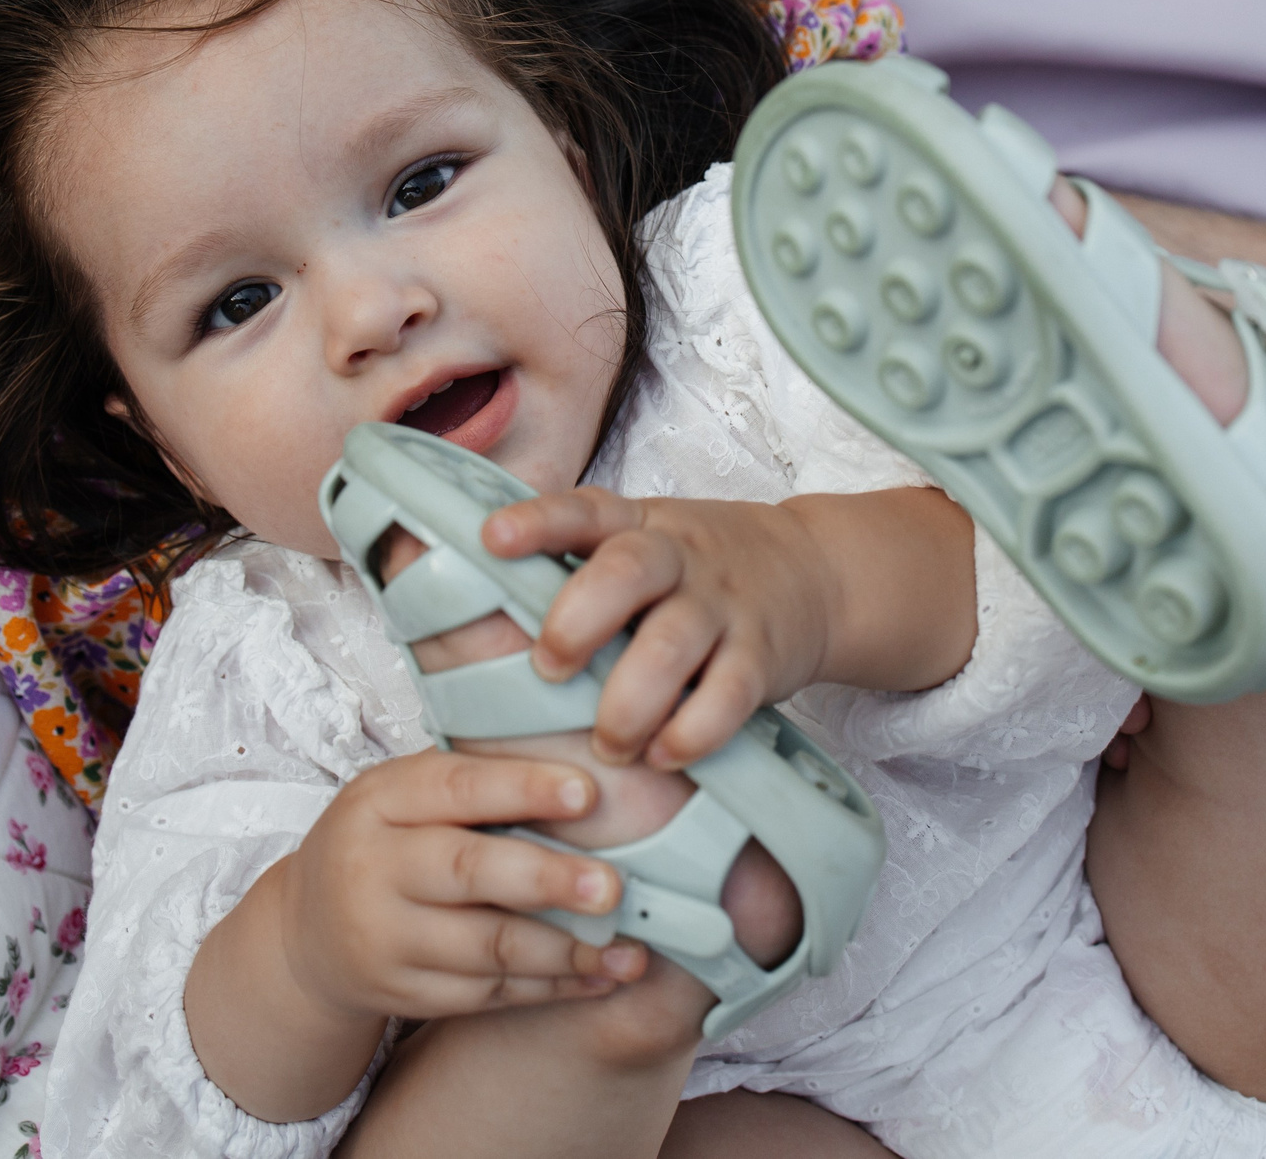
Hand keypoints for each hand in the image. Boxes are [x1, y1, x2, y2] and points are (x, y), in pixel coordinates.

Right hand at [266, 749, 646, 1019]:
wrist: (307, 933)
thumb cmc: (382, 843)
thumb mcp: (402, 795)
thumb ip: (473, 782)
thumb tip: (583, 772)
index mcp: (379, 801)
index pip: (455, 787)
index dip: (523, 788)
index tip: (588, 793)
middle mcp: (373, 869)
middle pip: (467, 872)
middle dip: (547, 881)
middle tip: (613, 888)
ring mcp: (384, 939)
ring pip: (485, 948)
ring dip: (565, 951)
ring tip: (628, 950)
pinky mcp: (404, 994)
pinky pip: (487, 993)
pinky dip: (550, 988)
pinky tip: (599, 977)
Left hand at [482, 491, 836, 770]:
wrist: (816, 574)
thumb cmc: (698, 569)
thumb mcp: (643, 538)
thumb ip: (574, 555)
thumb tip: (449, 568)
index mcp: (637, 526)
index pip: (582, 511)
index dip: (537, 523)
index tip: (491, 538)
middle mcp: (679, 557)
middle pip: (627, 572)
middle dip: (577, 622)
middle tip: (549, 668)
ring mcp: (723, 604)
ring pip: (671, 645)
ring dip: (628, 701)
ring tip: (609, 742)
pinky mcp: (761, 656)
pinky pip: (726, 696)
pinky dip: (691, 732)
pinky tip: (664, 755)